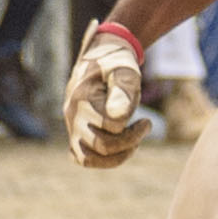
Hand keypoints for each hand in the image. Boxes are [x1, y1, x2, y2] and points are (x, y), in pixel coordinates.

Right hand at [65, 20, 145, 167]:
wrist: (100, 57)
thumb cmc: (116, 64)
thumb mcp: (124, 71)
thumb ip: (122, 91)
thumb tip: (118, 118)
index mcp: (83, 98)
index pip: (111, 128)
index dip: (133, 129)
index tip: (146, 121)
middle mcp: (72, 115)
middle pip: (101, 146)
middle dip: (129, 142)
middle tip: (144, 128)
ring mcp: (71, 126)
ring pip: (88, 159)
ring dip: (116, 156)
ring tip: (133, 144)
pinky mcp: (75, 133)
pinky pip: (82, 158)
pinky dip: (101, 160)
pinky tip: (119, 148)